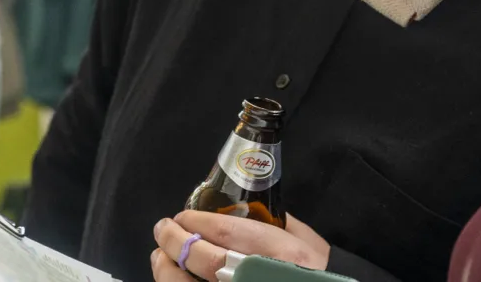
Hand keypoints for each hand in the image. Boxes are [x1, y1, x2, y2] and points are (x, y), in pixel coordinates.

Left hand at [151, 212, 330, 281]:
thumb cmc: (319, 272)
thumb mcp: (306, 240)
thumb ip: (276, 221)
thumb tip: (243, 206)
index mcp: (280, 254)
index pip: (225, 231)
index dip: (195, 221)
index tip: (182, 216)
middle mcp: (255, 276)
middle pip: (203, 259)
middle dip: (175, 241)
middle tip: (164, 229)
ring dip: (167, 269)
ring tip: (161, 255)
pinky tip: (172, 278)